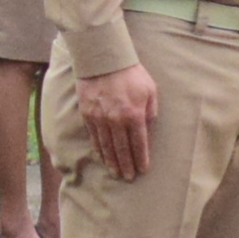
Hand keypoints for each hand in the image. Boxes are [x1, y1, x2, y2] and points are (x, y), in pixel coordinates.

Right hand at [73, 59, 159, 182]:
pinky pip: (94, 137)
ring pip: (106, 146)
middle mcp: (116, 120)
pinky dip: (99, 149)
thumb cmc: (130, 73)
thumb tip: (148, 126)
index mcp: (134, 114)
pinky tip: (102, 157)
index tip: (142, 169)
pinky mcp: (88, 114)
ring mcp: (100, 118)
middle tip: (128, 177)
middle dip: (126, 165)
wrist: (103, 59)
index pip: (139, 143)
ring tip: (116, 172)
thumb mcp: (150, 89)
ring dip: (112, 161)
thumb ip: (150, 110)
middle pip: (122, 149)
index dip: (141, 158)